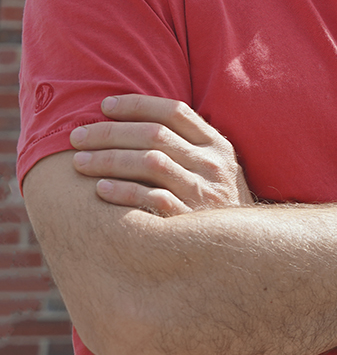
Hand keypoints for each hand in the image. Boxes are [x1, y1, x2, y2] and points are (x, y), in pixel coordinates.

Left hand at [70, 94, 252, 215]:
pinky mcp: (189, 220)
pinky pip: (152, 200)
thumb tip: (139, 122)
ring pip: (151, 163)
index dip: (137, 105)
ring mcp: (202, 191)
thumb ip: (189, 146)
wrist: (242, 249)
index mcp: (217, 145)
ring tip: (79, 162)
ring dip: (109, 159)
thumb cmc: (216, 204)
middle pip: (156, 135)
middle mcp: (212, 163)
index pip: (175, 111)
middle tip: (76, 136)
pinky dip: (124, 193)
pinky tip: (99, 190)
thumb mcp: (216, 168)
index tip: (104, 105)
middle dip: (110, 132)